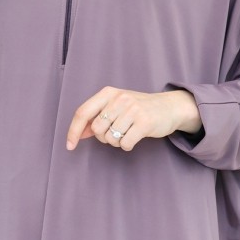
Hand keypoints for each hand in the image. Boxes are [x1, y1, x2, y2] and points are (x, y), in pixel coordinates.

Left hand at [65, 87, 202, 151]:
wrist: (170, 107)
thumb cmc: (138, 109)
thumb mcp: (116, 107)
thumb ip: (97, 118)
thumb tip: (79, 133)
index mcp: (108, 93)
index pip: (83, 112)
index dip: (73, 131)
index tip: (70, 146)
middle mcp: (119, 98)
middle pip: (96, 129)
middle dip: (103, 137)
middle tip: (116, 132)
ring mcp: (132, 109)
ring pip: (110, 138)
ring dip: (117, 142)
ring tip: (128, 132)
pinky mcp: (144, 122)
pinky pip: (125, 144)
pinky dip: (127, 145)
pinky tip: (135, 137)